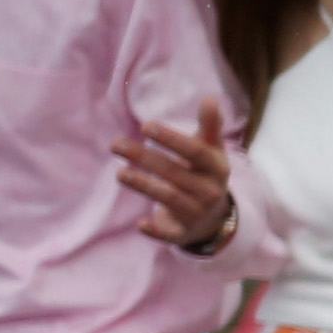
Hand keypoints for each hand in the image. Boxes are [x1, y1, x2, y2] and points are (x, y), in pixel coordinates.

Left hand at [111, 103, 238, 251]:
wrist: (214, 218)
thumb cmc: (205, 174)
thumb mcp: (211, 151)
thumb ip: (210, 127)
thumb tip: (210, 98)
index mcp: (217, 168)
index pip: (195, 152)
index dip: (171, 139)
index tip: (145, 126)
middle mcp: (209, 191)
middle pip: (175, 173)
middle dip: (144, 158)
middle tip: (115, 144)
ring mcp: (197, 213)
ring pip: (169, 198)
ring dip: (144, 185)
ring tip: (119, 172)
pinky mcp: (183, 233)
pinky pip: (170, 234)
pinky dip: (156, 230)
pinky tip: (140, 223)